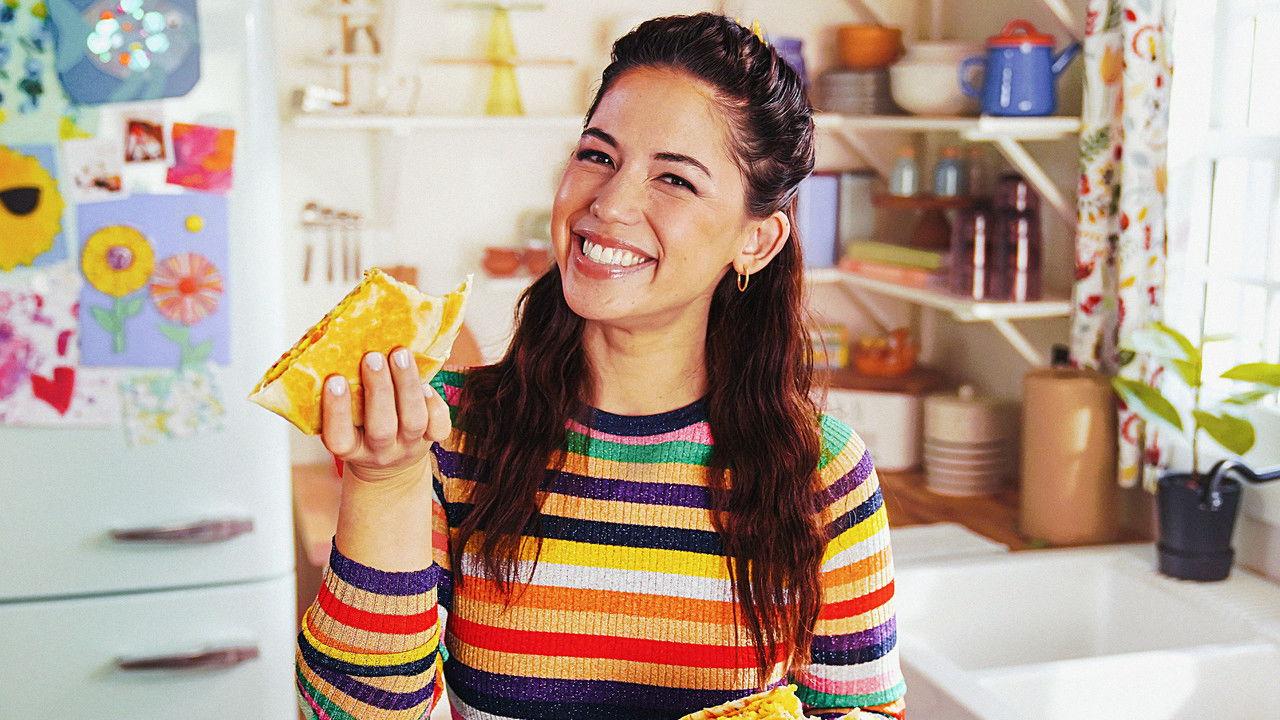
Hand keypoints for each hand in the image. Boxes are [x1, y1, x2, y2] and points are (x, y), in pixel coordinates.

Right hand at [320, 347, 451, 482]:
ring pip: (413, 421)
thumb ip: (346, 394)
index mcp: (350, 448)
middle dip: (378, 390)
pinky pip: (439, 427)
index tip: (335, 379)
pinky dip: (434, 403)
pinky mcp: (431, 439)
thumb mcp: (347, 420)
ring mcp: (408, 447)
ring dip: (407, 386)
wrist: (392, 464)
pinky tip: (426, 383)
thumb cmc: (361, 428)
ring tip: (400, 354)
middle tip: (372, 357)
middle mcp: (379, 451)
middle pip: (381, 429)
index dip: (336, 411)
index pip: (339, 437)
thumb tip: (338, 346)